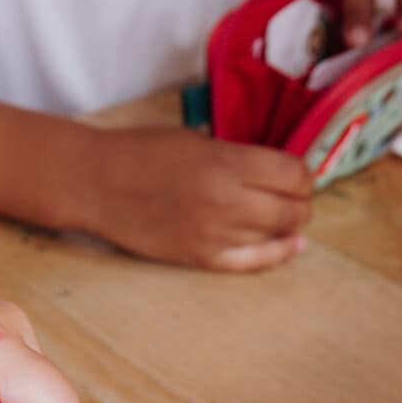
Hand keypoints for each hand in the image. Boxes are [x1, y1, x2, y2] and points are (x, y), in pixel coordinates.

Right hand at [87, 128, 312, 272]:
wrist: (97, 183)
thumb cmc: (142, 152)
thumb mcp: (197, 139)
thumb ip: (236, 157)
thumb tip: (271, 171)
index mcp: (227, 163)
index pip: (294, 174)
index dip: (304, 175)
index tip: (298, 175)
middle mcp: (228, 202)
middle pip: (292, 210)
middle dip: (302, 204)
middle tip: (298, 199)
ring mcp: (215, 234)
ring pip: (277, 237)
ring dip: (289, 227)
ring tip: (288, 218)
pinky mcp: (200, 257)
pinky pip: (252, 262)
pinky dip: (277, 254)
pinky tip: (291, 247)